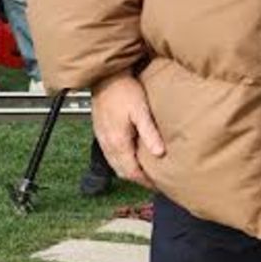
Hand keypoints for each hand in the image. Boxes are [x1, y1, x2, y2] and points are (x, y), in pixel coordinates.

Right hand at [92, 73, 165, 187]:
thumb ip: (149, 133)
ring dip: (129, 170)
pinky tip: (131, 155)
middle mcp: (108, 143)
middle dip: (137, 179)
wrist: (106, 76)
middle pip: (122, 171)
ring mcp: (102, 138)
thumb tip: (159, 153)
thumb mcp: (141, 111)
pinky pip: (110, 154)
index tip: (157, 184)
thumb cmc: (124, 89)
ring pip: (115, 164)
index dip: (145, 181)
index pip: (131, 171)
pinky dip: (121, 160)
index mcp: (118, 142)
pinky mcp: (101, 132)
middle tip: (153, 181)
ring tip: (145, 170)